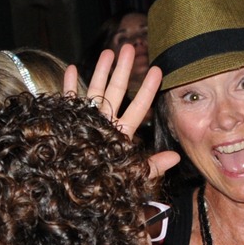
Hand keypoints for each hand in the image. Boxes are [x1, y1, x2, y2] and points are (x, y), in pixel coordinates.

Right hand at [64, 45, 179, 179]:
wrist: (70, 197)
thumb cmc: (101, 190)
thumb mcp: (130, 178)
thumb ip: (151, 167)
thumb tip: (177, 158)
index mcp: (120, 135)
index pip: (138, 108)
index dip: (148, 89)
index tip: (158, 70)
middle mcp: (104, 125)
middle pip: (116, 92)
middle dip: (123, 70)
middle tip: (129, 47)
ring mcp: (85, 122)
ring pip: (95, 91)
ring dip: (101, 71)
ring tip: (108, 51)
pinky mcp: (67, 124)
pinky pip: (69, 102)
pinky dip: (69, 86)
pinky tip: (72, 68)